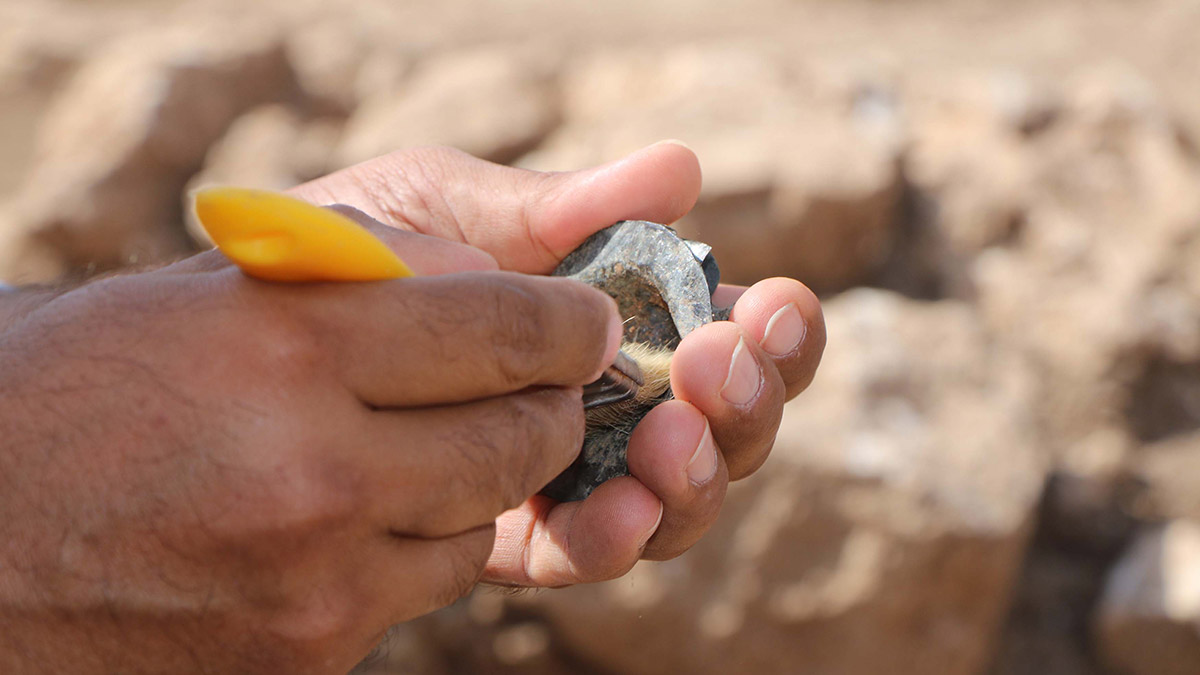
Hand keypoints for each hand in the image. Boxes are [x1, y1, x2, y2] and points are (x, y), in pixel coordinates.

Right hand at [0, 246, 622, 671]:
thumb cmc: (75, 389)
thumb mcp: (205, 295)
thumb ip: (358, 280)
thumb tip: (490, 281)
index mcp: (288, 346)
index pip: (505, 327)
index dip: (569, 324)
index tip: (587, 325)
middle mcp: (316, 466)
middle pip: (525, 435)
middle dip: (549, 406)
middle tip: (539, 387)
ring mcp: (318, 575)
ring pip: (483, 517)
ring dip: (480, 480)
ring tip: (424, 449)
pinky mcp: (310, 649)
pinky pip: (425, 586)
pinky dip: (418, 546)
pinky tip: (358, 517)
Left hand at [288, 141, 825, 583]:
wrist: (255, 324)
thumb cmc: (361, 248)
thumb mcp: (453, 202)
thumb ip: (562, 205)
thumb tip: (680, 168)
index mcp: (622, 317)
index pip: (733, 332)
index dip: (776, 330)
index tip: (768, 306)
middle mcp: (616, 400)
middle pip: (729, 424)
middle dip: (746, 401)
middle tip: (714, 366)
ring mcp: (570, 470)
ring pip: (678, 498)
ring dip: (696, 474)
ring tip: (671, 434)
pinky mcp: (509, 533)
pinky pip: (586, 551)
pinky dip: (616, 534)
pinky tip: (618, 506)